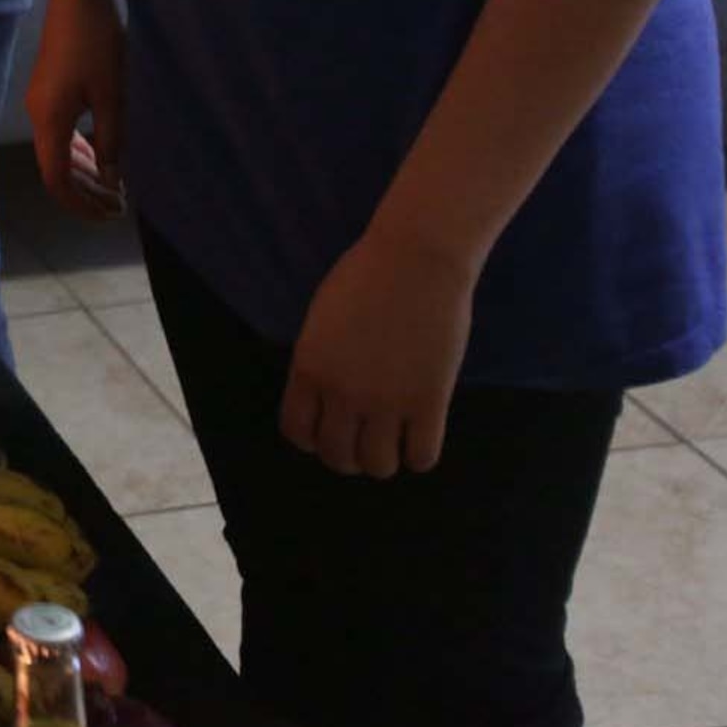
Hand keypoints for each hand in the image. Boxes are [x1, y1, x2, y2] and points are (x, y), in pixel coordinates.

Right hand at [24, 0, 128, 220]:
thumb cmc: (100, 44)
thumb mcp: (113, 97)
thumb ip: (111, 141)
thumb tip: (112, 179)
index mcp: (49, 120)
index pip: (56, 179)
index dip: (79, 204)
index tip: (108, 215)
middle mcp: (39, 114)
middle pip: (55, 168)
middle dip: (86, 191)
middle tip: (120, 206)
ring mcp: (41, 100)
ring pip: (57, 150)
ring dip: (84, 172)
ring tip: (114, 186)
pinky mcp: (50, 88)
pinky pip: (60, 131)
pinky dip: (79, 149)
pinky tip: (100, 154)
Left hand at [282, 230, 477, 476]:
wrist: (415, 260)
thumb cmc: (366, 277)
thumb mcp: (321, 321)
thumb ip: (319, 361)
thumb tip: (325, 397)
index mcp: (309, 369)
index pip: (297, 432)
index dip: (311, 440)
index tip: (326, 432)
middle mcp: (342, 393)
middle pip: (337, 457)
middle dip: (347, 456)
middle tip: (362, 440)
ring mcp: (386, 402)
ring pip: (379, 466)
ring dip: (383, 460)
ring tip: (391, 441)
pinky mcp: (429, 402)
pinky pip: (422, 457)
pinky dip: (419, 456)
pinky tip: (420, 436)